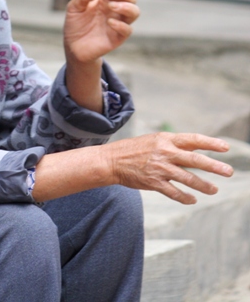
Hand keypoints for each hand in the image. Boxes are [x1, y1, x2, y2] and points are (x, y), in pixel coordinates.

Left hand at [64, 0, 139, 63]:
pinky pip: (128, 30)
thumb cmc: (75, 25)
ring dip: (126, 6)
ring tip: (111, 6)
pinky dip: (121, 25)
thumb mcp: (73, 9)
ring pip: (134, 12)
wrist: (73, 46)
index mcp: (105, 0)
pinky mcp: (118, 37)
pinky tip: (109, 22)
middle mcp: (114, 10)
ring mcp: (118, 23)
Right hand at [102, 132, 233, 203]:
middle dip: (214, 166)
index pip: (193, 140)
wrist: (110, 161)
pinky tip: (192, 200)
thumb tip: (195, 151)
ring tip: (214, 190)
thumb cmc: (133, 150)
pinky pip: (174, 192)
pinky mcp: (153, 182)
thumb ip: (173, 146)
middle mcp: (164, 153)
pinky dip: (185, 197)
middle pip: (195, 160)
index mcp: (165, 139)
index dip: (210, 143)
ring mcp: (159, 168)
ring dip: (204, 186)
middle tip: (228, 172)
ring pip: (188, 179)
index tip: (225, 148)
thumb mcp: (153, 141)